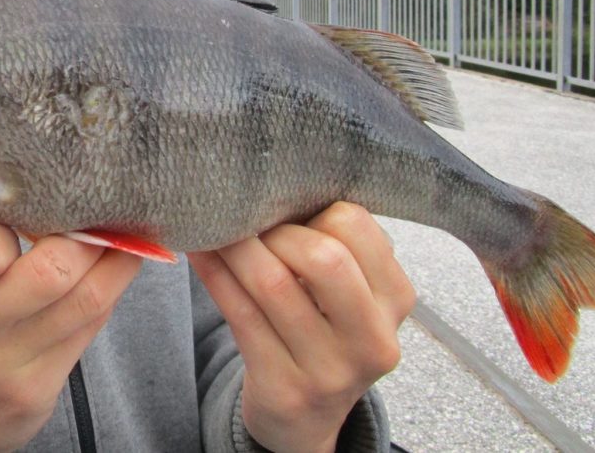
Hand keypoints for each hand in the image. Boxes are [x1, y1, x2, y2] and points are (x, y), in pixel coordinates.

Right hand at [0, 222, 141, 452]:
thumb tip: (45, 191)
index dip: (25, 216)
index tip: (41, 203)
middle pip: (50, 271)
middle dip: (87, 236)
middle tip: (100, 210)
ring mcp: (0, 366)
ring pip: (84, 299)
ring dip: (115, 258)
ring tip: (125, 230)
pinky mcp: (35, 391)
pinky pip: (90, 328)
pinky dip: (113, 287)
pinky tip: (121, 263)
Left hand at [189, 202, 414, 452]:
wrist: (306, 416)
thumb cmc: (322, 329)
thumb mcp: (349, 292)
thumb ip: (333, 243)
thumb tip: (270, 177)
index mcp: (396, 298)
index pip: (356, 225)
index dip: (313, 209)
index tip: (287, 210)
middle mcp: (373, 339)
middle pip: (324, 257)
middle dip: (276, 231)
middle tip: (249, 224)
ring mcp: (330, 371)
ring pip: (272, 283)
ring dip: (233, 245)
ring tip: (211, 225)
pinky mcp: (284, 388)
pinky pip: (239, 313)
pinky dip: (214, 273)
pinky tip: (198, 252)